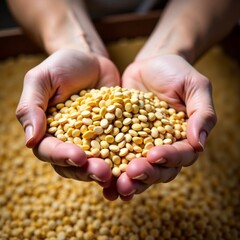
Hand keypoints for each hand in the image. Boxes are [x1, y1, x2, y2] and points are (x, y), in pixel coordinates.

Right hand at [16, 49, 119, 185]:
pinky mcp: (112, 135)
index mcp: (49, 132)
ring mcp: (93, 140)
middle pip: (74, 165)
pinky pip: (118, 151)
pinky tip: (134, 166)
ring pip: (96, 163)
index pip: (50, 151)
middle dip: (87, 171)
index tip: (78, 157)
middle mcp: (70, 141)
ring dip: (107, 171)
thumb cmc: (63, 66)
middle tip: (103, 173)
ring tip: (119, 174)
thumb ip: (31, 107)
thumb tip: (30, 141)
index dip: (62, 156)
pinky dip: (124, 161)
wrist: (92, 61)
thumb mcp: (42, 79)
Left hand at [103, 54, 216, 199]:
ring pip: (136, 169)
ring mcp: (140, 145)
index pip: (181, 155)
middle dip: (145, 174)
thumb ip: (202, 113)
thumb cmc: (176, 72)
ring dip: (127, 180)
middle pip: (158, 169)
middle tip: (131, 175)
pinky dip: (109, 168)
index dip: (169, 158)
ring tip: (114, 187)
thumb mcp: (195, 86)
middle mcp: (163, 146)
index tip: (155, 155)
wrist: (151, 64)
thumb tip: (199, 143)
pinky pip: (115, 156)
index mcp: (183, 138)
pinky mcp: (121, 139)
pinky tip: (100, 177)